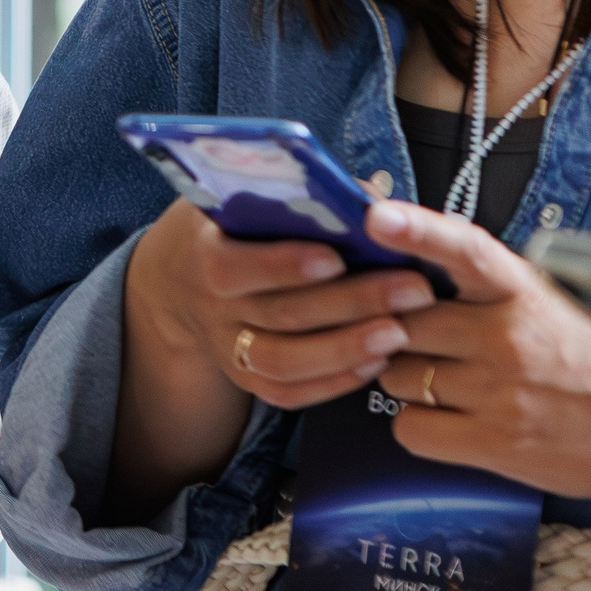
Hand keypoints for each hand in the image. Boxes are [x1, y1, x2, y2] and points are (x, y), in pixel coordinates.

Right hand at [130, 197, 434, 411]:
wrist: (177, 280)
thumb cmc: (225, 227)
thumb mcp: (237, 197)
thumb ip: (291, 197)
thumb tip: (367, 199)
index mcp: (203, 255)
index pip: (236, 266)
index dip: (285, 265)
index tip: (338, 257)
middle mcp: (211, 308)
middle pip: (280, 314)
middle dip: (351, 303)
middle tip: (412, 290)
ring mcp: (226, 348)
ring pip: (285, 363)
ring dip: (346, 349)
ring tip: (400, 332)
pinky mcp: (245, 377)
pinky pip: (288, 393)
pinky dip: (334, 383)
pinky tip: (376, 362)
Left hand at [366, 201, 590, 496]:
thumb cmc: (587, 361)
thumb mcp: (548, 302)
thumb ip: (484, 284)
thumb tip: (405, 252)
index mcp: (522, 290)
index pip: (464, 249)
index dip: (417, 229)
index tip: (376, 215)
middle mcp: (508, 335)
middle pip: (401, 320)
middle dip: (398, 332)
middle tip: (425, 344)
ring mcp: (500, 390)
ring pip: (397, 375)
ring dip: (408, 380)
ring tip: (450, 385)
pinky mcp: (495, 442)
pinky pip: (410, 427)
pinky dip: (419, 426)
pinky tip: (450, 421)